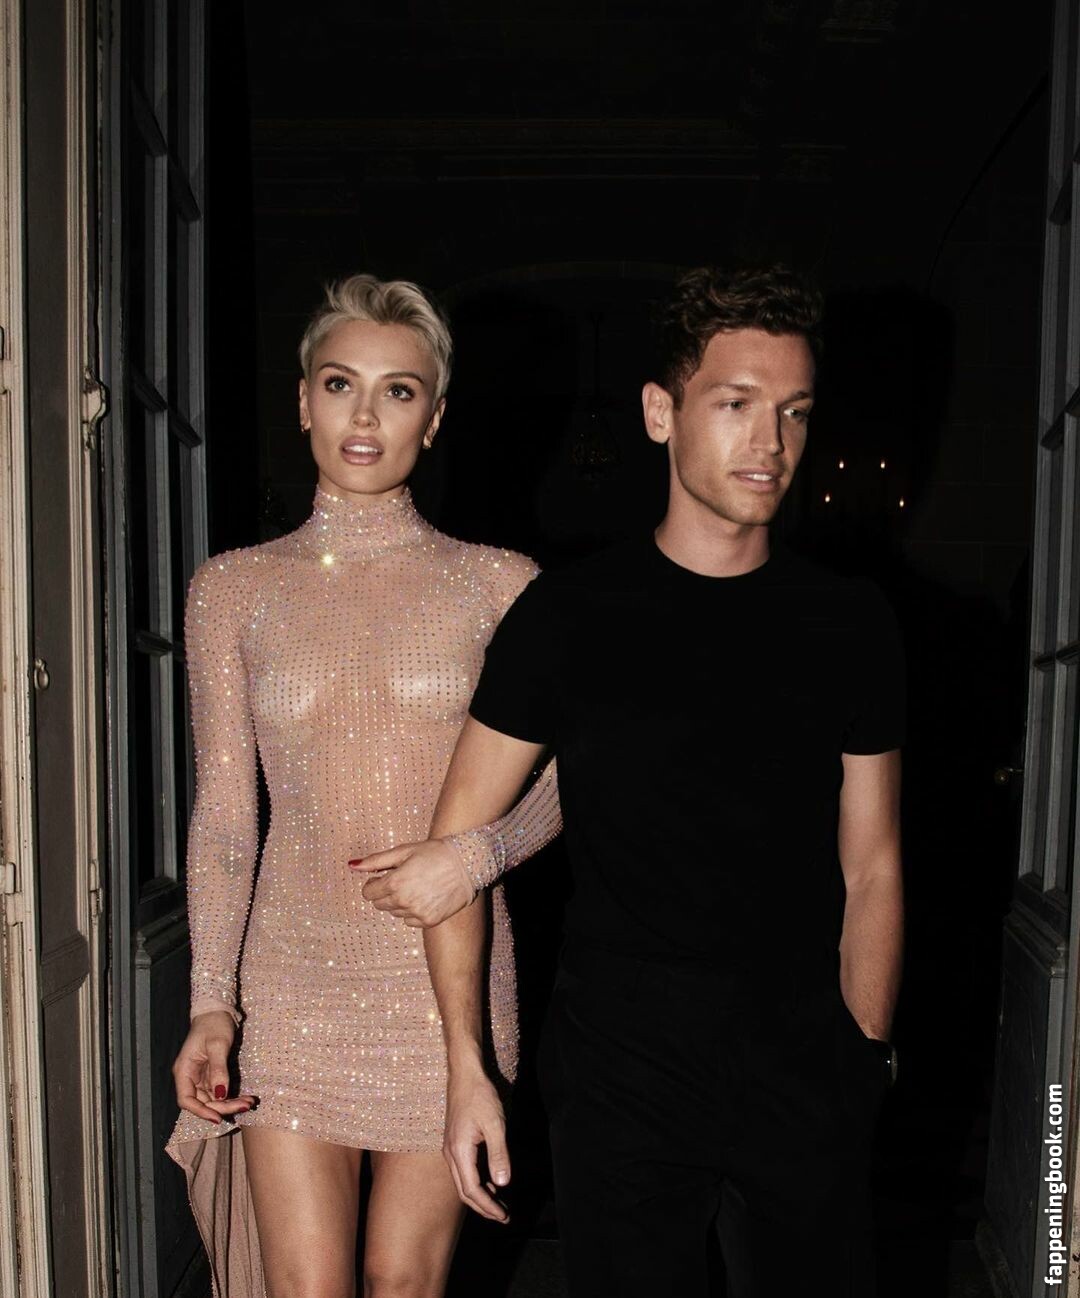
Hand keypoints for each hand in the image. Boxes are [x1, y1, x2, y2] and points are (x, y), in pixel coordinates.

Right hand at [172, 1009, 255, 1123]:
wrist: (217, 1011)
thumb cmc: (214, 1024)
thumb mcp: (218, 1045)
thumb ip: (219, 1070)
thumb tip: (221, 1094)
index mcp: (184, 1070)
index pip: (186, 1100)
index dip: (201, 1112)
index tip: (218, 1118)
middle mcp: (189, 1077)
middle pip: (202, 1102)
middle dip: (223, 1107)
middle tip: (245, 1105)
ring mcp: (200, 1077)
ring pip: (212, 1099)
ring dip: (230, 1103)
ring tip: (249, 1102)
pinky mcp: (211, 1075)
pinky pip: (219, 1091)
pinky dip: (231, 1096)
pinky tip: (246, 1097)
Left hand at [349, 839, 472, 927]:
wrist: (468, 863)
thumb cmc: (435, 852)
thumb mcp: (404, 851)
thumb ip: (376, 860)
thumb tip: (352, 866)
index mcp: (395, 883)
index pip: (368, 893)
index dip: (374, 883)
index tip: (384, 876)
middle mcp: (404, 901)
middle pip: (380, 904)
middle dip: (386, 892)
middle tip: (402, 879)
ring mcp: (417, 913)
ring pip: (395, 912)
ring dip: (400, 902)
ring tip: (417, 886)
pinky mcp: (429, 921)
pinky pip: (410, 921)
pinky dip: (413, 911)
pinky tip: (426, 896)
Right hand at [443, 1065, 510, 1221]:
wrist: (465, 1075)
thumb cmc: (480, 1096)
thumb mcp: (495, 1124)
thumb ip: (499, 1154)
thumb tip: (503, 1184)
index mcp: (459, 1151)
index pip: (472, 1190)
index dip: (488, 1206)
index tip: (504, 1215)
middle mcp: (451, 1154)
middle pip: (464, 1191)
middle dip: (484, 1207)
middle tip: (504, 1216)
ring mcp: (450, 1149)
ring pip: (463, 1182)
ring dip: (480, 1196)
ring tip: (500, 1205)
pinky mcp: (454, 1143)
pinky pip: (463, 1171)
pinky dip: (476, 1182)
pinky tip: (490, 1183)